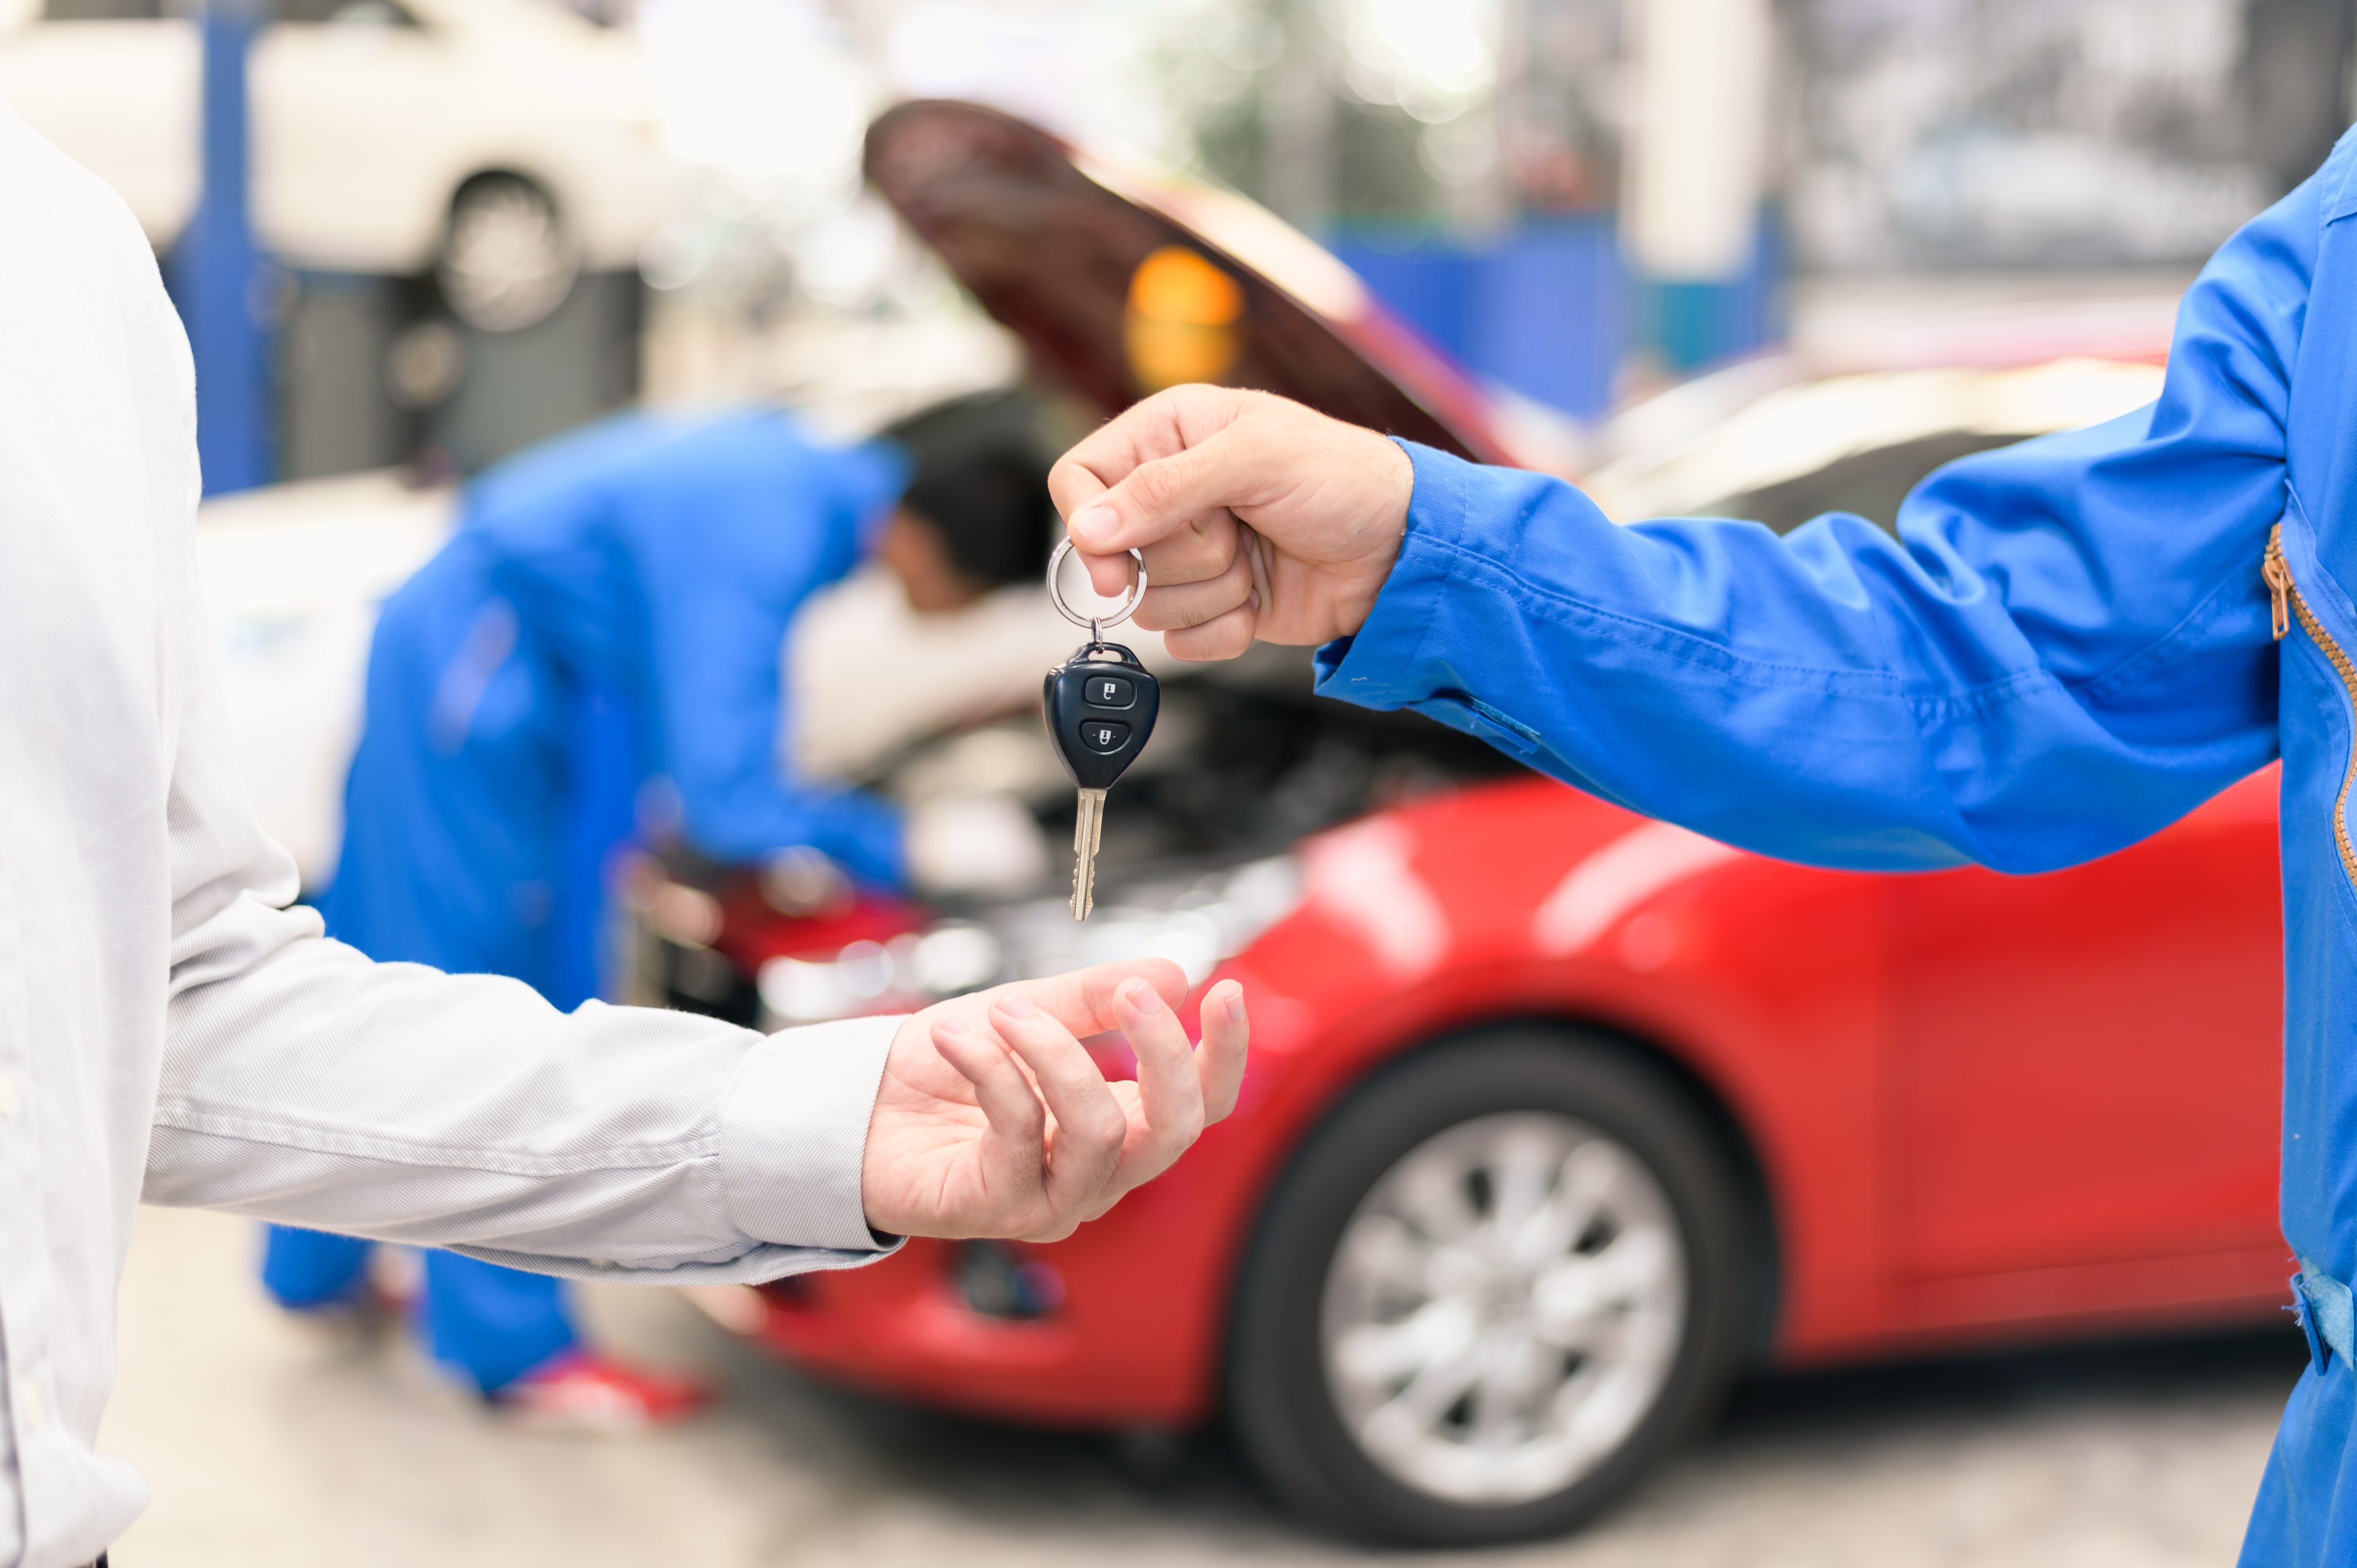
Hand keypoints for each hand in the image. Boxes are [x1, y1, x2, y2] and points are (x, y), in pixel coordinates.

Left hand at [859, 959, 1248, 1240]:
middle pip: (1173, 1132)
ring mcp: (1051, 1201)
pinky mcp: (995, 1209)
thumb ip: (1091, 998)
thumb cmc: (945, 1071)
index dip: (1224, 1055)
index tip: (1225, 990)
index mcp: (1120, 1125)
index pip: (1202, 1106)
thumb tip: (1173, 972)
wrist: (857, 1109)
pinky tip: (953, 1034)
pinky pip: (1017, 1133)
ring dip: (1056, 1053)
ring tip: (1006, 1009)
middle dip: (1162, 1055)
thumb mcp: (1024, 1012)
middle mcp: (1099, 1175)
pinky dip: (990, 1067)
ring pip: (1098, 1134)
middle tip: (1131, 992)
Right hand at [1048, 385, 1414, 658]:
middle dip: (1185, 553)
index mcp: (1169, 434)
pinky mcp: (1213, 605)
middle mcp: (1172, 494)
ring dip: (1212, 591)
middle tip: (1240, 529)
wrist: (1403, 549)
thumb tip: (1089, 527)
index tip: (1115, 557)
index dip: (1087, 521)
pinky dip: (1225, 629)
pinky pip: (1181, 639)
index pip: (1081, 477)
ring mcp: (1192, 555)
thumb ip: (1165, 487)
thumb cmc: (1344, 479)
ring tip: (1259, 556)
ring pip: (1148, 603)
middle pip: (1116, 551)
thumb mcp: (1256, 460)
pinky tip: (1262, 597)